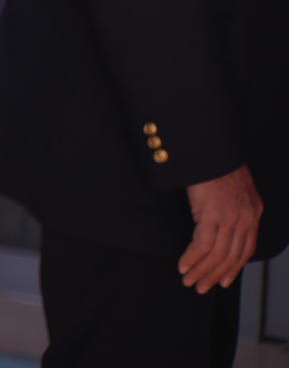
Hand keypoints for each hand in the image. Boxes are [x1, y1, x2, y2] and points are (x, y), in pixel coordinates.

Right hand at [180, 165, 261, 292]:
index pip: (246, 249)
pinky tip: (183, 266)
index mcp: (253, 211)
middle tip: (201, 288)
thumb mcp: (231, 186)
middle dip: (215, 275)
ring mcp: (230, 217)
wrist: (213, 148)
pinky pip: (202, 245)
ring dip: (201, 271)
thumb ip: (230, 205)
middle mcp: (246, 218)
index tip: (223, 281)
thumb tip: (217, 221)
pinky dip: (192, 258)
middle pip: (232, 257)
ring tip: (189, 281)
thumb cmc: (216, 162)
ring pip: (217, 255)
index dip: (234, 268)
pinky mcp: (212, 214)